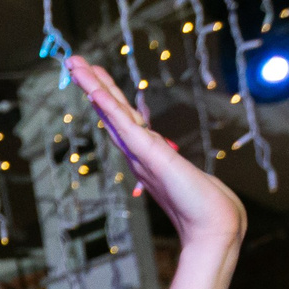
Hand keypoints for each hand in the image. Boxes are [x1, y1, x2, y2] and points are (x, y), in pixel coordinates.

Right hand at [66, 56, 244, 252]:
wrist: (214, 227)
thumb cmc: (207, 209)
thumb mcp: (189, 184)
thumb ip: (179, 178)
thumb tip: (178, 182)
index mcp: (147, 155)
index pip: (124, 119)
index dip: (108, 98)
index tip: (96, 78)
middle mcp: (139, 153)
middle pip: (112, 111)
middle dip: (94, 84)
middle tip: (74, 60)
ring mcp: (141, 153)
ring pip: (113, 112)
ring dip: (94, 87)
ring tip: (76, 65)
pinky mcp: (149, 155)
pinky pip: (125, 126)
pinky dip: (109, 108)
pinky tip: (96, 92)